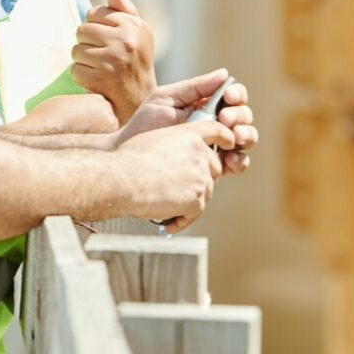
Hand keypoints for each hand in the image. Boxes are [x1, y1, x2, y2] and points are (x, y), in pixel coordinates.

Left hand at [71, 0, 156, 122]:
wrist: (141, 100)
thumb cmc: (136, 62)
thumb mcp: (139, 33)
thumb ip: (125, 11)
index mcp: (133, 25)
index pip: (95, 12)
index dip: (96, 26)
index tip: (105, 37)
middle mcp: (125, 40)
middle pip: (82, 30)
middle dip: (86, 42)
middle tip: (100, 54)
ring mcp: (112, 60)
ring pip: (76, 50)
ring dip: (83, 60)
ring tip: (99, 67)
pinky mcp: (101, 78)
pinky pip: (75, 70)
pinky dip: (82, 77)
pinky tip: (96, 80)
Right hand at [113, 120, 232, 232]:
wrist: (124, 180)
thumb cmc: (129, 160)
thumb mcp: (154, 139)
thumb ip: (174, 143)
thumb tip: (177, 155)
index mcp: (189, 135)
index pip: (217, 131)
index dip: (226, 137)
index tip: (230, 143)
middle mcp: (200, 154)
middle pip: (214, 167)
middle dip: (202, 177)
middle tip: (181, 186)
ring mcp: (201, 178)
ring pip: (206, 190)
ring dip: (190, 198)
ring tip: (167, 203)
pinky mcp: (197, 200)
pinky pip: (195, 212)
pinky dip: (183, 218)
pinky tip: (168, 222)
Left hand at [119, 69, 257, 176]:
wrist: (130, 154)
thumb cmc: (145, 124)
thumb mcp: (166, 100)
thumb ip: (194, 88)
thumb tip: (225, 74)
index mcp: (207, 105)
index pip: (233, 97)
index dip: (236, 95)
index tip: (228, 96)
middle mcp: (217, 124)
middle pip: (243, 116)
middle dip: (240, 115)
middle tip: (225, 118)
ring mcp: (218, 145)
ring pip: (246, 138)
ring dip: (246, 135)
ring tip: (235, 137)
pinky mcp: (216, 167)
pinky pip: (238, 163)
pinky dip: (240, 160)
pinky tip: (230, 158)